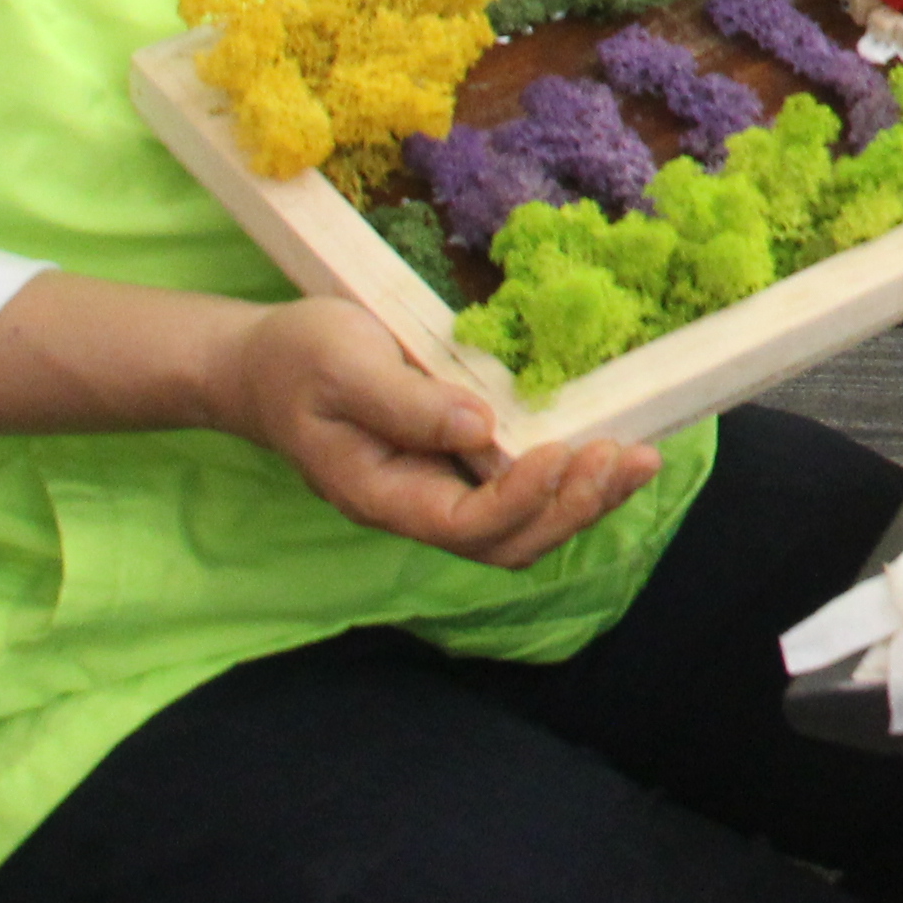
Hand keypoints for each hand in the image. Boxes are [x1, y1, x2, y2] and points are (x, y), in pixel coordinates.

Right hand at [211, 299, 655, 568]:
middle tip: (628, 458)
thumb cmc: (296, 360)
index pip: (464, 525)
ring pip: (524, 527)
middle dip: (573, 508)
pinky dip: (572, 479)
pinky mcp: (459, 466)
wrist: (261, 364)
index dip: (520, 500)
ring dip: (585, 500)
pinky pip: (522, 493)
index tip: (561, 451)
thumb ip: (406, 403)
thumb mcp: (341, 366)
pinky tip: (613, 449)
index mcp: (381, 494)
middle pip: (507, 543)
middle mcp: (417, 506)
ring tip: (640, 459)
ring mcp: (440, 491)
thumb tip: (479, 429)